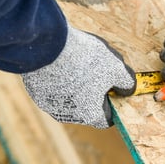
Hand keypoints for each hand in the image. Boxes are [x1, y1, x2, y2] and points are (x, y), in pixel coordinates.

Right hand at [21, 25, 135, 128]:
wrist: (48, 46)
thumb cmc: (85, 59)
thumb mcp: (116, 68)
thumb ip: (127, 82)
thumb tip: (129, 89)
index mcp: (89, 114)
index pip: (106, 118)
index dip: (113, 103)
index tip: (114, 89)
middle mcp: (68, 115)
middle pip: (87, 107)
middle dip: (94, 92)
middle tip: (97, 71)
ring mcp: (49, 104)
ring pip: (69, 97)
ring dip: (76, 85)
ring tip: (79, 63)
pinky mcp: (35, 91)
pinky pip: (52, 87)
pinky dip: (59, 78)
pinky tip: (63, 61)